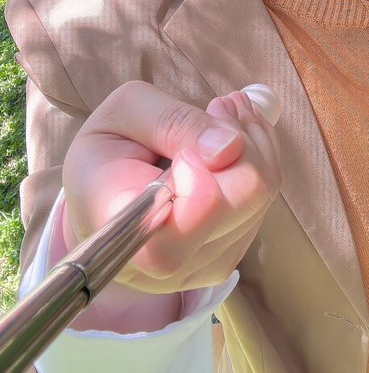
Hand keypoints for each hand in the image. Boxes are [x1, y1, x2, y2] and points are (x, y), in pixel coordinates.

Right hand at [61, 82, 281, 295]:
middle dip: (241, 140)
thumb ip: (174, 122)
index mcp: (119, 227)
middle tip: (223, 105)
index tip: (188, 146)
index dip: (204, 180)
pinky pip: (263, 203)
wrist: (102, 196)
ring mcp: (197, 268)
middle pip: (243, 200)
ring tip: (223, 115)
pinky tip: (230, 141)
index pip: (183, 227)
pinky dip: (256, 160)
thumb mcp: (124, 112)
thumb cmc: (107, 152)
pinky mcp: (225, 258)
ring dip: (252, 143)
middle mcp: (159, 266)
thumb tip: (229, 147)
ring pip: (260, 197)